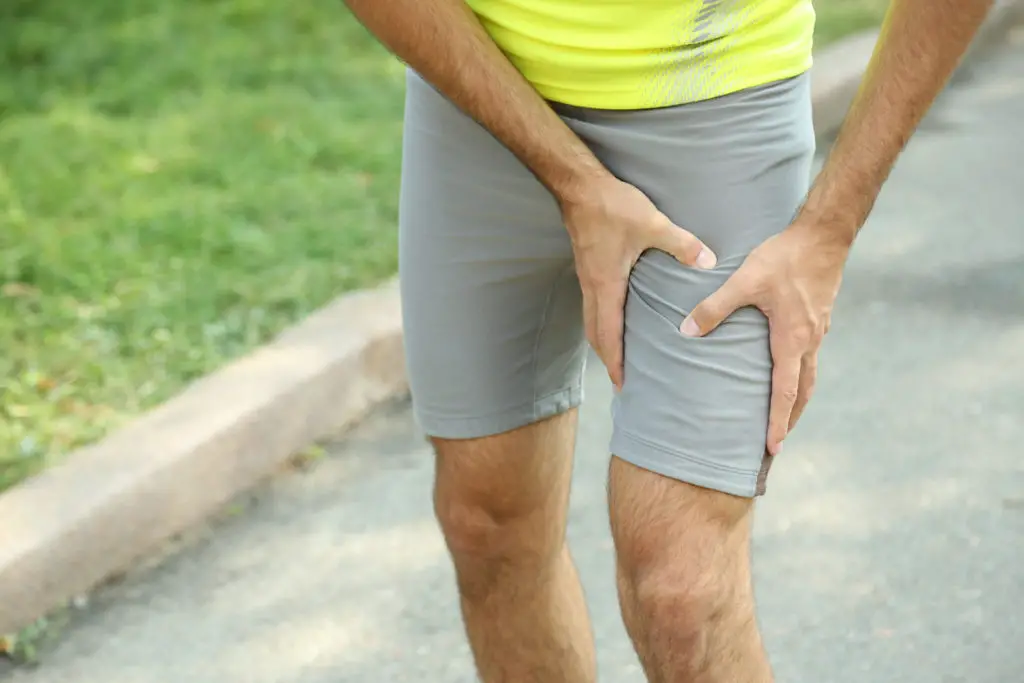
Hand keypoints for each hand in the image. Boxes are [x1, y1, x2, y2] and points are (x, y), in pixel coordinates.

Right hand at [561, 175, 717, 389]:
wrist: (580, 187)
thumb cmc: (612, 207)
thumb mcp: (652, 224)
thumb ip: (681, 245)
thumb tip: (709, 262)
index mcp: (606, 284)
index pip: (608, 333)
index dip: (615, 360)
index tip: (621, 382)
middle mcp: (592, 286)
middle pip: (595, 333)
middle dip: (607, 358)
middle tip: (620, 379)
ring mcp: (587, 277)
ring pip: (591, 319)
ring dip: (602, 340)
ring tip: (617, 355)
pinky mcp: (588, 266)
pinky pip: (592, 304)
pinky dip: (602, 320)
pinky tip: (615, 318)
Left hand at [681, 219, 850, 455]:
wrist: (825, 234)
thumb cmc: (785, 257)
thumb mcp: (745, 280)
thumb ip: (714, 307)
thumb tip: (686, 331)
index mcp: (792, 339)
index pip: (785, 392)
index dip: (777, 421)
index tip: (772, 447)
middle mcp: (809, 341)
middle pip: (803, 392)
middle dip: (789, 419)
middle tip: (776, 443)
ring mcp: (818, 331)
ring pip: (809, 375)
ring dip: (797, 398)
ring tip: (783, 415)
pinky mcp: (819, 318)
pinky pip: (809, 356)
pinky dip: (799, 373)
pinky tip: (786, 368)